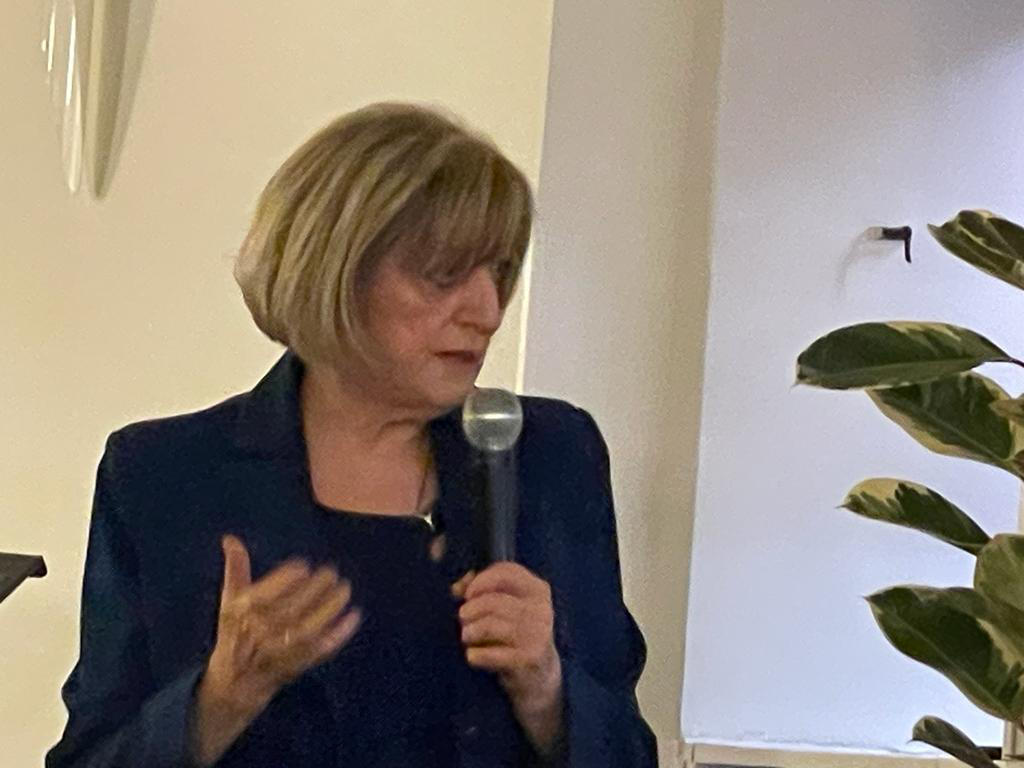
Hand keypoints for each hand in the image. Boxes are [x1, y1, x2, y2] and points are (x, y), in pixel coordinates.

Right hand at [191, 535, 360, 764]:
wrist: (236, 682)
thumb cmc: (235, 632)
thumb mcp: (230, 601)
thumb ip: (235, 568)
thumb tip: (230, 538)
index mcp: (242, 615)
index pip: (263, 597)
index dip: (284, 581)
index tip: (304, 565)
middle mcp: (261, 634)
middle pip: (290, 611)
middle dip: (314, 590)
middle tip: (332, 571)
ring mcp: (281, 651)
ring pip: (308, 630)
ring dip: (330, 608)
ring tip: (345, 588)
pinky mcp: (299, 664)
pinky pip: (321, 649)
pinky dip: (339, 634)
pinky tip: (354, 615)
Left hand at [452, 563, 563, 753]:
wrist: (540, 679)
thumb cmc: (517, 636)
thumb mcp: (508, 609)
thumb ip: (484, 591)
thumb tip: (457, 586)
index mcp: (538, 590)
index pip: (507, 572)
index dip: (481, 580)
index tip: (466, 594)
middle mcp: (541, 609)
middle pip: (493, 601)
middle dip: (470, 610)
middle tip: (463, 621)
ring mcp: (537, 635)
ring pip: (489, 625)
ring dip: (470, 632)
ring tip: (467, 638)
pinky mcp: (528, 659)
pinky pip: (490, 654)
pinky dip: (476, 655)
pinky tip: (473, 657)